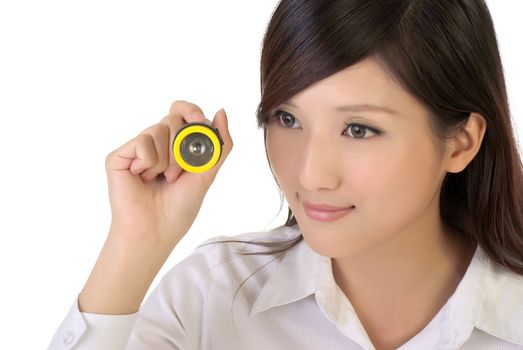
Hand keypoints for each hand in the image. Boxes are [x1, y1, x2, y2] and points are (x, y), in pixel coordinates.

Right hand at [105, 100, 232, 252]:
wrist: (156, 230)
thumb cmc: (179, 207)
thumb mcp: (207, 173)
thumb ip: (220, 144)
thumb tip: (221, 111)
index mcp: (175, 145)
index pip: (182, 112)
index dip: (191, 111)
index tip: (200, 121)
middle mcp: (155, 143)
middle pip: (172, 119)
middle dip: (182, 149)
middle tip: (177, 174)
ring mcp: (136, 149)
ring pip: (158, 130)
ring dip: (166, 161)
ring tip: (160, 180)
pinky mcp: (119, 156)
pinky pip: (142, 142)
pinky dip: (149, 163)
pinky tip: (142, 178)